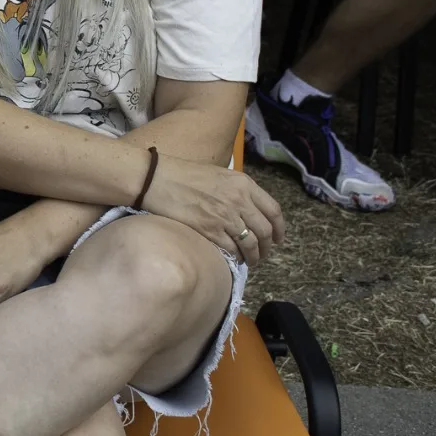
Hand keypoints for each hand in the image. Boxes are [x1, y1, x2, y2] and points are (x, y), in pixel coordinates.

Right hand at [139, 153, 285, 265]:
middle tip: (263, 254)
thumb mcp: (218, 175)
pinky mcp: (210, 229)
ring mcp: (225, 216)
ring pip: (251, 244)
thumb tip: (247, 211)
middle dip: (267, 247)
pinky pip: (232, 249)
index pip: (274, 210)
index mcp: (243, 184)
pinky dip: (236, 257)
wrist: (155, 179)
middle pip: (265, 230)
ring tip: (250, 261)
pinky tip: (233, 259)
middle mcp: (239, 200)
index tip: (278, 239)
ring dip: (254, 256)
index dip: (280, 228)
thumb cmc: (182, 174)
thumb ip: (237, 191)